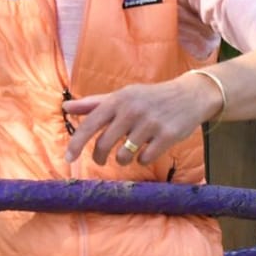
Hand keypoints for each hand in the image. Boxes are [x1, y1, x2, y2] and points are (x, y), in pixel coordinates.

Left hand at [63, 73, 221, 166]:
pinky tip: (147, 150)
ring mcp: (150, 123)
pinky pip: (145, 159)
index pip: (90, 124)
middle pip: (104, 144)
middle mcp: (132, 110)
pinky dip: (143, 159)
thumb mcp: (122, 95)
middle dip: (99, 157)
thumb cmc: (149, 98)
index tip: (68, 158)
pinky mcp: (167, 135)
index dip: (76, 143)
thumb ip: (94, 103)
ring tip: (127, 153)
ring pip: (124, 155)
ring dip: (122, 160)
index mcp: (118, 99)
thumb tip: (66, 107)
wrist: (189, 96)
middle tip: (101, 160)